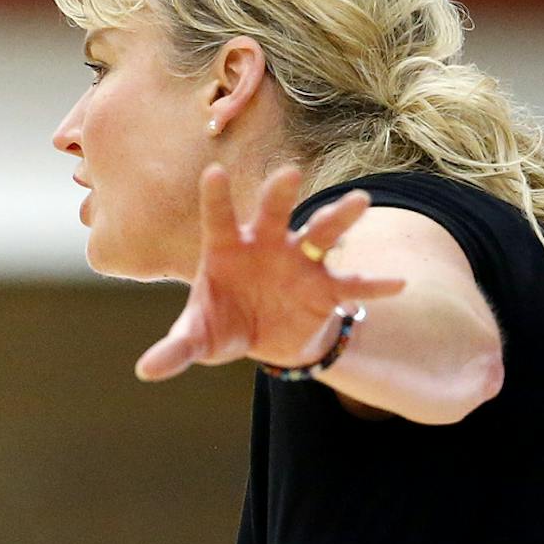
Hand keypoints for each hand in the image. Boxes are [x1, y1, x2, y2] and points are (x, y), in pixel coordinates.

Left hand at [136, 164, 408, 381]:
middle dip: (280, 196)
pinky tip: (397, 284)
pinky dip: (374, 285)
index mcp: (226, 249)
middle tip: (289, 174)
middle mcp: (266, 245)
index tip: (211, 173)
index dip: (215, 199)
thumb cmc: (225, 324)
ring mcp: (300, 262)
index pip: (218, 220)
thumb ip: (177, 349)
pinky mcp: (326, 287)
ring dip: (338, 219)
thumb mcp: (200, 338)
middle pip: (274, 214)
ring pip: (320, 234)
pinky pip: (352, 284)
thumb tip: (146, 370)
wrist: (266, 339)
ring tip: (360, 202)